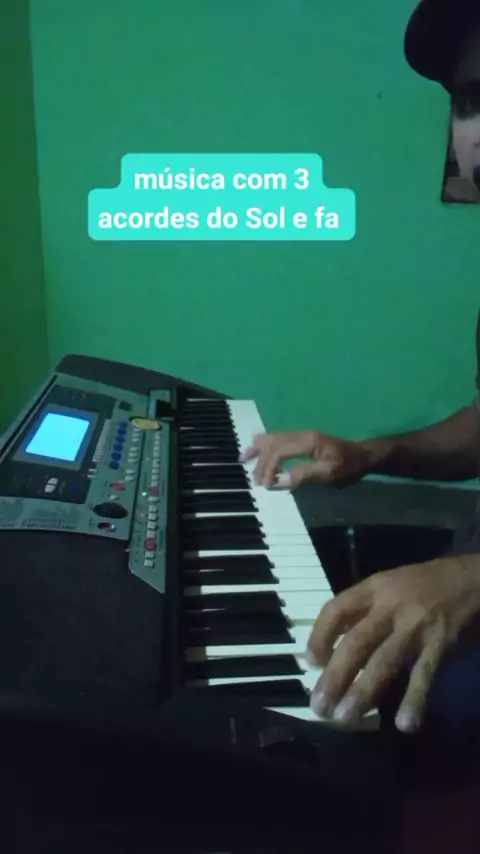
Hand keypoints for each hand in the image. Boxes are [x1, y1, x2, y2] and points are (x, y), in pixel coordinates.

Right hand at [239, 429, 371, 487]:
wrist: (362, 456)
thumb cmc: (348, 466)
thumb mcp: (330, 474)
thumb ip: (304, 475)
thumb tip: (280, 480)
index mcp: (307, 441)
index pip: (279, 451)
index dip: (269, 468)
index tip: (265, 485)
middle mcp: (300, 434)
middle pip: (272, 443)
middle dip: (261, 462)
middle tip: (254, 481)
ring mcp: (300, 434)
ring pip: (272, 437)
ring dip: (257, 449)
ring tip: (243, 459)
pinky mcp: (301, 438)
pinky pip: (277, 438)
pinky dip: (264, 444)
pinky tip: (256, 448)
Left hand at [307, 556, 479, 732]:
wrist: (473, 579)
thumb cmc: (425, 584)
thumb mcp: (390, 585)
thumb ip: (365, 609)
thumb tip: (333, 640)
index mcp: (374, 588)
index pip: (336, 609)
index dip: (319, 635)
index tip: (311, 662)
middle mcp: (391, 605)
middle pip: (355, 642)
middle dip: (334, 677)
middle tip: (319, 706)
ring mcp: (416, 625)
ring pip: (383, 662)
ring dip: (361, 693)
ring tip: (344, 719)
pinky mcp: (441, 643)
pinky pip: (423, 675)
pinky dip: (413, 700)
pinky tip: (404, 723)